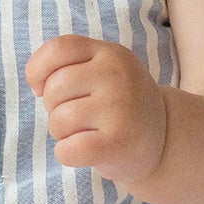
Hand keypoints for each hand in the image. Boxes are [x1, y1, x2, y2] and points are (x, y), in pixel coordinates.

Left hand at [25, 34, 167, 188]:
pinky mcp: (117, 142)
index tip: (42, 88)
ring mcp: (119, 108)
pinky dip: (67, 154)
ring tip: (87, 133)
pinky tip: (87, 152)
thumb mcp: (104, 71)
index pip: (58, 49)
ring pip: (58, 120)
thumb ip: (70, 65)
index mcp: (110, 54)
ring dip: (62, 133)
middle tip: (79, 117)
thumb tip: (37, 85)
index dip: (38, 70)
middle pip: (54, 89)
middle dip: (54, 108)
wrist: (166, 139)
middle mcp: (117, 75)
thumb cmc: (120, 105)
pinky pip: (67, 149)